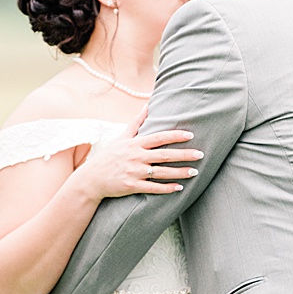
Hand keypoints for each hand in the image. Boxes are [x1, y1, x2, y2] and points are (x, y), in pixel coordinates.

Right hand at [72, 105, 202, 199]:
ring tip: (195, 172)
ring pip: (162, 172)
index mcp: (135, 144)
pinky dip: (167, 188)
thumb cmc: (109, 156)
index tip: (191, 135)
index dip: (175, 135)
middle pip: (164, 155)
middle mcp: (136, 157)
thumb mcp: (122, 137)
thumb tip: (148, 105)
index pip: (159, 137)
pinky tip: (179, 188)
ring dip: (180, 172)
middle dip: (184, 154)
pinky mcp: (132, 186)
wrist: (92, 179)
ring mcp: (135, 172)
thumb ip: (137, 122)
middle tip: (201, 154)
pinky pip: (153, 188)